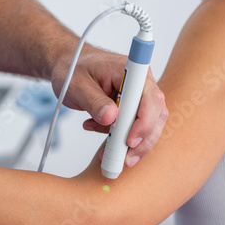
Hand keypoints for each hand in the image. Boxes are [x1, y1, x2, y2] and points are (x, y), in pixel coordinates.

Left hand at [50, 46, 168, 166]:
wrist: (68, 66)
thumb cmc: (73, 70)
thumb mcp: (77, 85)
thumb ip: (94, 101)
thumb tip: (111, 118)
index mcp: (129, 70)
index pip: (148, 97)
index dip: (143, 121)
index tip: (129, 140)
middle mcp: (140, 82)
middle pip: (155, 114)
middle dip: (141, 140)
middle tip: (124, 159)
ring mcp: (138, 95)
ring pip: (149, 124)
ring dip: (133, 144)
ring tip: (109, 154)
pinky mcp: (132, 107)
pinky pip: (136, 126)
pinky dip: (120, 138)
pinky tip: (102, 138)